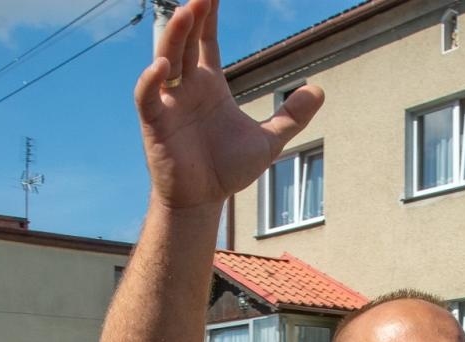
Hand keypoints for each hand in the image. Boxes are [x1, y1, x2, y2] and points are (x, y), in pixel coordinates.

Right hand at [134, 0, 323, 210]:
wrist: (204, 200)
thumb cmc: (228, 169)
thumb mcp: (269, 140)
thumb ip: (292, 116)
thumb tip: (318, 90)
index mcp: (208, 84)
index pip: (207, 40)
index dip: (209, 15)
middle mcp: (186, 87)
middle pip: (186, 41)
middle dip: (192, 17)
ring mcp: (169, 103)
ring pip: (166, 59)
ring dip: (174, 36)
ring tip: (188, 12)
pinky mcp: (154, 123)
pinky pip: (146, 95)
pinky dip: (150, 80)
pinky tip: (162, 66)